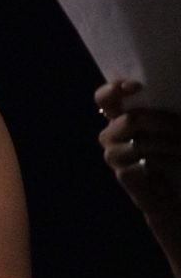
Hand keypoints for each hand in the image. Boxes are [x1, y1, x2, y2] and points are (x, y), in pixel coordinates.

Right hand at [96, 80, 180, 216]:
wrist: (170, 191)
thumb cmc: (171, 151)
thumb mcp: (167, 126)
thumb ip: (162, 111)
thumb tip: (176, 99)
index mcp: (118, 117)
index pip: (104, 98)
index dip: (114, 89)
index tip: (137, 86)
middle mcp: (110, 134)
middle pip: (130, 120)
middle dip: (162, 123)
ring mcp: (114, 155)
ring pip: (141, 143)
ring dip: (171, 144)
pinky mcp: (123, 175)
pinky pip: (144, 164)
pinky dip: (166, 162)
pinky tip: (178, 163)